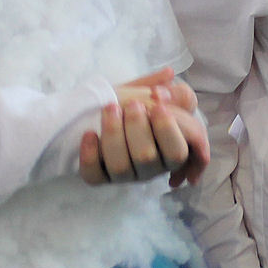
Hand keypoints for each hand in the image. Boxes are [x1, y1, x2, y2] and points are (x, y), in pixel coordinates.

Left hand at [78, 67, 209, 187]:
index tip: (158, 107)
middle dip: (137, 126)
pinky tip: (90, 134)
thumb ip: (176, 93)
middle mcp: (151, 168)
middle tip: (132, 104)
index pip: (177, 153)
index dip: (167, 131)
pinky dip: (90, 155)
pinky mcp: (100, 176)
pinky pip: (94, 175)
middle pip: (146, 158)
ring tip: (110, 108)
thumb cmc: (146, 104)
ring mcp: (125, 174)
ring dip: (113, 134)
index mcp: (172, 151)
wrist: (111, 108)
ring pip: (120, 167)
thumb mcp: (166, 95)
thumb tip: (164, 91)